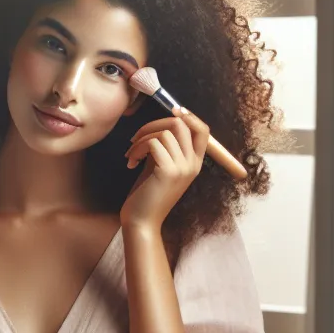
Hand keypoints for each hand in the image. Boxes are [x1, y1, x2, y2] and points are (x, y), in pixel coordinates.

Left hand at [121, 107, 209, 230]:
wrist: (142, 222)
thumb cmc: (147, 195)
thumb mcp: (159, 167)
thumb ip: (164, 149)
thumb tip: (159, 126)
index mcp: (194, 163)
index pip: (203, 130)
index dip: (189, 116)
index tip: (171, 110)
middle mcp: (192, 164)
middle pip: (182, 124)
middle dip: (154, 123)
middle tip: (136, 137)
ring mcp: (182, 168)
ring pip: (164, 132)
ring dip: (141, 139)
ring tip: (131, 154)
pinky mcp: (168, 172)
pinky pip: (153, 143)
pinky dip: (137, 148)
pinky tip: (130, 162)